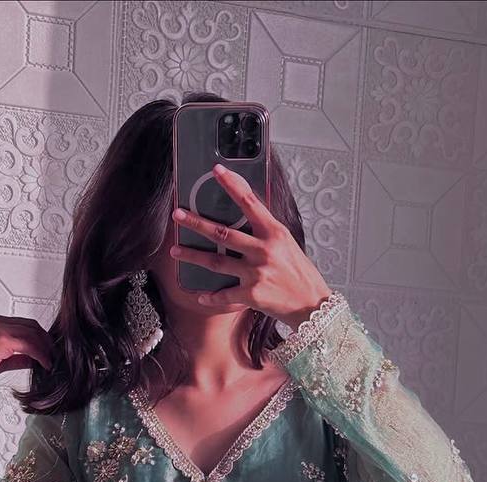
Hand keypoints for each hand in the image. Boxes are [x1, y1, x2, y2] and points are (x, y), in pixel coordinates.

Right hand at [0, 314, 52, 395]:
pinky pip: (29, 343)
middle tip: (54, 357)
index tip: (49, 352)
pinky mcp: (1, 338)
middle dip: (46, 341)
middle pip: (31, 325)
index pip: (24, 324)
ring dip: (45, 348)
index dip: (40, 338)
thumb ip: (17, 357)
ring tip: (50, 363)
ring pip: (32, 333)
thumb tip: (34, 358)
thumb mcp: (1, 361)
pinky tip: (44, 365)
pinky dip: (41, 354)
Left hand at [169, 164, 332, 328]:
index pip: (250, 202)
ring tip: (175, 251)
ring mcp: (256, 272)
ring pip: (216, 261)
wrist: (311, 304)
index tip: (217, 171)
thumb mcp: (287, 244)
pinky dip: (211, 296)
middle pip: (222, 233)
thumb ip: (266, 232)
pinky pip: (224, 294)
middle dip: (196, 223)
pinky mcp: (252, 294)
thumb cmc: (300, 274)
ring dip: (192, 256)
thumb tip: (246, 218)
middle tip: (177, 215)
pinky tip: (200, 295)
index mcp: (274, 232)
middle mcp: (263, 250)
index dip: (232, 185)